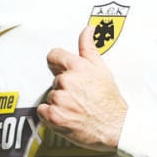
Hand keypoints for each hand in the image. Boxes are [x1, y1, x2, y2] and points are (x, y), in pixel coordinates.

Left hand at [36, 25, 127, 152]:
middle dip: (64, 88)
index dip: (57, 63)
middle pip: (54, 80)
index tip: (60, 70)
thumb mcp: (102, 69)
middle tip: (79, 97)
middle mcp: (67, 81)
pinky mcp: (54, 115)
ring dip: (59, 103)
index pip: (53, 55)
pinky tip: (66, 116)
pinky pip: (42, 111)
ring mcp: (59, 99)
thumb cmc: (110, 102)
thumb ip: (89, 47)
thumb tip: (87, 29)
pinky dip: (51, 115)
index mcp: (78, 67)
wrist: (115, 127)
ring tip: (76, 108)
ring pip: (50, 96)